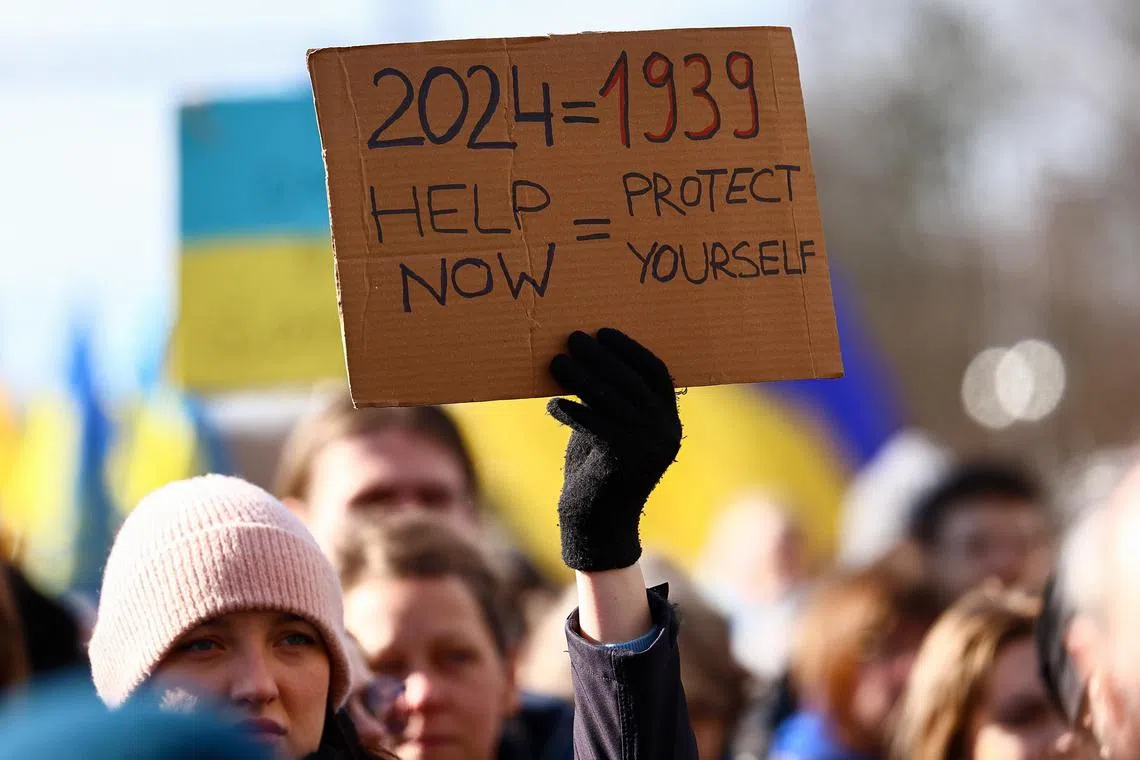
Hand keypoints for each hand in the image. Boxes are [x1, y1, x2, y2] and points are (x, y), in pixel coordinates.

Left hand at [548, 328, 681, 571]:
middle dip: (600, 355)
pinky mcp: (621, 461)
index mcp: (669, 422)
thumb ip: (607, 399)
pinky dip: (571, 412)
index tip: (603, 332)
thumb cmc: (598, 472)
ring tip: (556, 362)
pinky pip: (593, 425)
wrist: (598, 529)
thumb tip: (586, 355)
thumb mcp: (609, 430)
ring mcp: (646, 448)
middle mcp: (664, 433)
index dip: (629, 348)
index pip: (656, 372)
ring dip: (579, 376)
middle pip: (630, 380)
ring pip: (609, 399)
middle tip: (572, 338)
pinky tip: (553, 404)